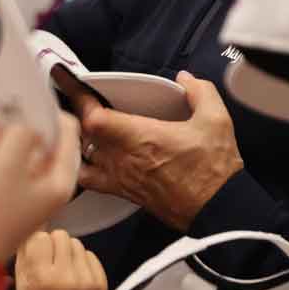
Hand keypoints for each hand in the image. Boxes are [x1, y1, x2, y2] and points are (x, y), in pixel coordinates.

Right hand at [0, 97, 81, 264]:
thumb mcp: (8, 163)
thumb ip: (24, 134)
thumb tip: (29, 124)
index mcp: (60, 180)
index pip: (68, 133)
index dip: (47, 110)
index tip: (25, 93)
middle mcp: (48, 186)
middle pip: (37, 139)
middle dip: (10, 117)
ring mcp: (26, 194)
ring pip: (12, 151)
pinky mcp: (6, 200)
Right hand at [16, 229, 108, 289]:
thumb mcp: (19, 280)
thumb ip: (26, 248)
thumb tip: (38, 217)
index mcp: (40, 279)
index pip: (40, 237)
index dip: (36, 245)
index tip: (35, 258)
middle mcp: (65, 279)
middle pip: (61, 236)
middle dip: (53, 246)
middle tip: (49, 265)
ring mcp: (86, 283)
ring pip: (77, 243)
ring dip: (68, 253)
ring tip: (62, 272)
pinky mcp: (101, 285)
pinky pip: (90, 254)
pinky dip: (82, 262)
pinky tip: (74, 279)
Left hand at [75, 71, 242, 228]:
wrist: (218, 210)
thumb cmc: (214, 170)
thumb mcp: (216, 120)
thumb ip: (200, 92)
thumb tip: (186, 79)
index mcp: (141, 137)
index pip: (94, 118)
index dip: (78, 98)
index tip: (70, 82)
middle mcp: (124, 159)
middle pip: (81, 136)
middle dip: (75, 115)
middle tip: (74, 98)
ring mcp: (121, 178)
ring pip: (81, 158)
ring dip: (77, 141)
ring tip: (79, 126)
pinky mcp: (124, 192)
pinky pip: (91, 179)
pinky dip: (83, 166)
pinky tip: (89, 156)